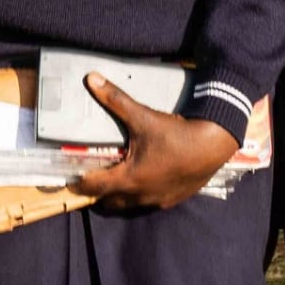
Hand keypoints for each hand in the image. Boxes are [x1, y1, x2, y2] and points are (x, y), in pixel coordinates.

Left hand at [67, 76, 239, 212]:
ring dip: (118, 195)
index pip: (94, 187)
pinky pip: (147, 203)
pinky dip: (139, 195)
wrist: (213, 145)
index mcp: (129, 178)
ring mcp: (157, 201)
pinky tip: (142, 179)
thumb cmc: (176, 134)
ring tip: (114, 177)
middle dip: (98, 192)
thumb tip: (91, 79)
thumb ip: (115, 99)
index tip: (71, 176)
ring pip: (128, 205)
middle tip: (92, 175)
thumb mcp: (143, 117)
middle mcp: (140, 196)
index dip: (80, 182)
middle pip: (109, 202)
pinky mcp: (171, 200)